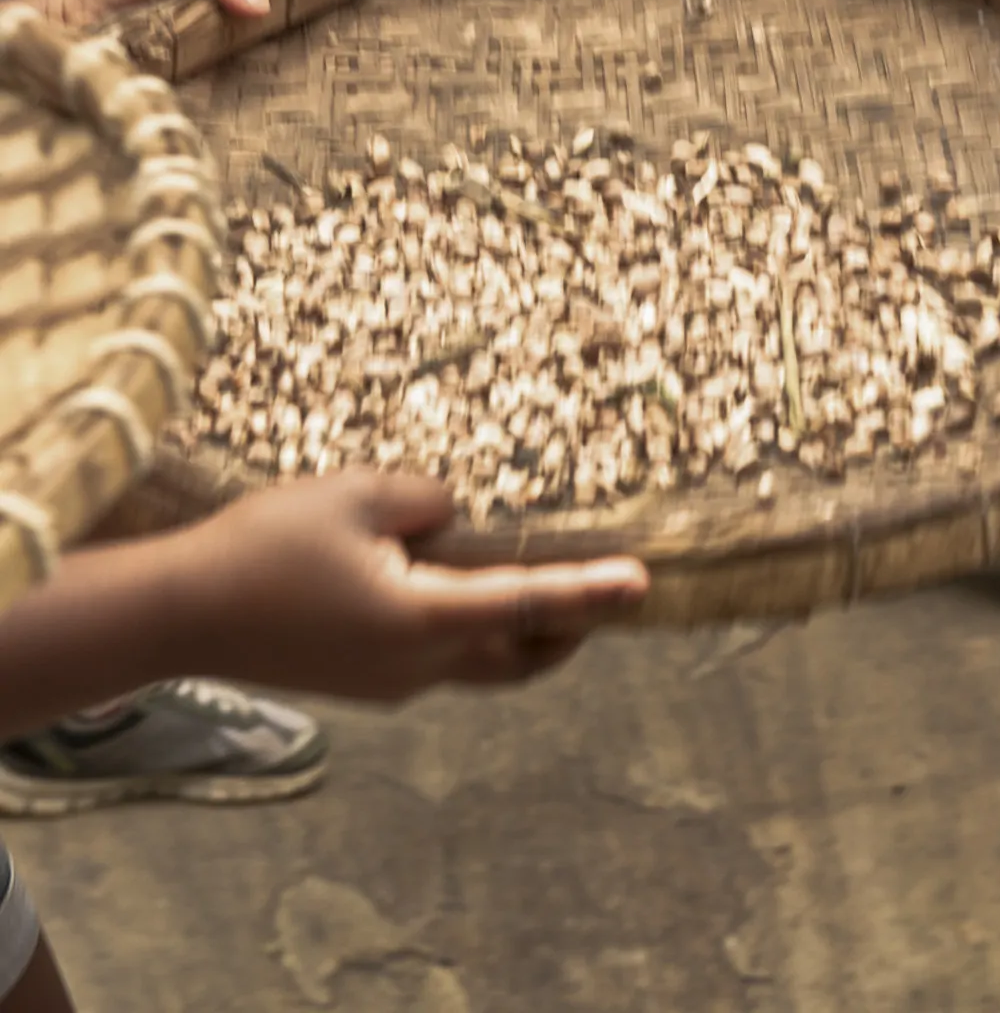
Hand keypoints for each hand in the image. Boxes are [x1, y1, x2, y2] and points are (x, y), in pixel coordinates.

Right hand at [178, 473, 648, 702]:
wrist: (178, 614)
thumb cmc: (264, 547)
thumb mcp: (355, 495)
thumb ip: (427, 500)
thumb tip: (457, 517)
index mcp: (422, 620)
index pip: (530, 604)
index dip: (592, 592)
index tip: (644, 584)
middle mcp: (418, 665)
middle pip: (522, 656)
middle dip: (573, 628)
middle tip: (612, 589)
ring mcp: (391, 683)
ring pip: (484, 661)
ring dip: (523, 629)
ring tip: (547, 578)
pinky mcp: (366, 681)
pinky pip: (442, 656)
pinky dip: (473, 626)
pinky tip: (461, 583)